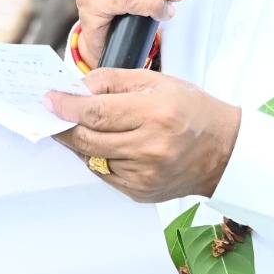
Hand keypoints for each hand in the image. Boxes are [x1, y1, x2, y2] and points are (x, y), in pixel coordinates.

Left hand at [46, 67, 240, 201]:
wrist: (223, 150)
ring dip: (79, 142)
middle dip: (64, 125)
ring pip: (92, 157)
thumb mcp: (157, 81)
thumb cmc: (192, 111)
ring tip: (78, 126)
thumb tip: (77, 88)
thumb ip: (113, 81)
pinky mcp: (140, 192)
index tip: (50, 100)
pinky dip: (97, 157)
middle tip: (52, 114)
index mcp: (155, 113)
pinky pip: (104, 173)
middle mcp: (150, 147)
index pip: (96, 112)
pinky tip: (106, 144)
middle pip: (88, 138)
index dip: (67, 106)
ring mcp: (145, 174)